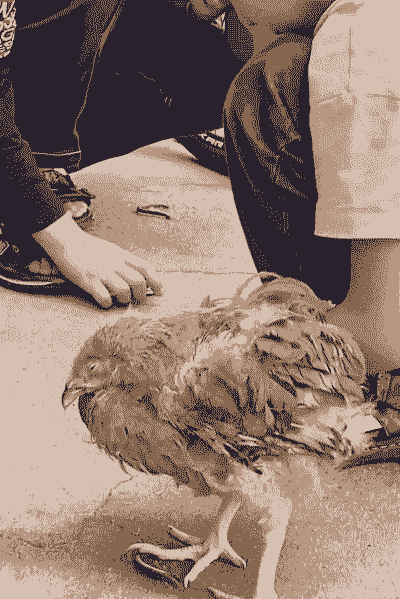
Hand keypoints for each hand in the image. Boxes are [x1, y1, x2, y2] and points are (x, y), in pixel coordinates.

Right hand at [33, 213, 162, 307]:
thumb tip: (140, 273)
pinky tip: (105, 302)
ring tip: (121, 301)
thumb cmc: (89, 247)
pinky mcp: (88, 281)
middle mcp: (115, 264)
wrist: (67, 241)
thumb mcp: (112, 250)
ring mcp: (102, 272)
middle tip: (139, 301)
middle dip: (142, 294)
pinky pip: (103, 297)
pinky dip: (107, 303)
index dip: (157, 280)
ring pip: (124, 290)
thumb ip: (125, 261)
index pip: (146, 267)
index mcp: (122, 256)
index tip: (161, 291)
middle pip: (138, 281)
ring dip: (125, 299)